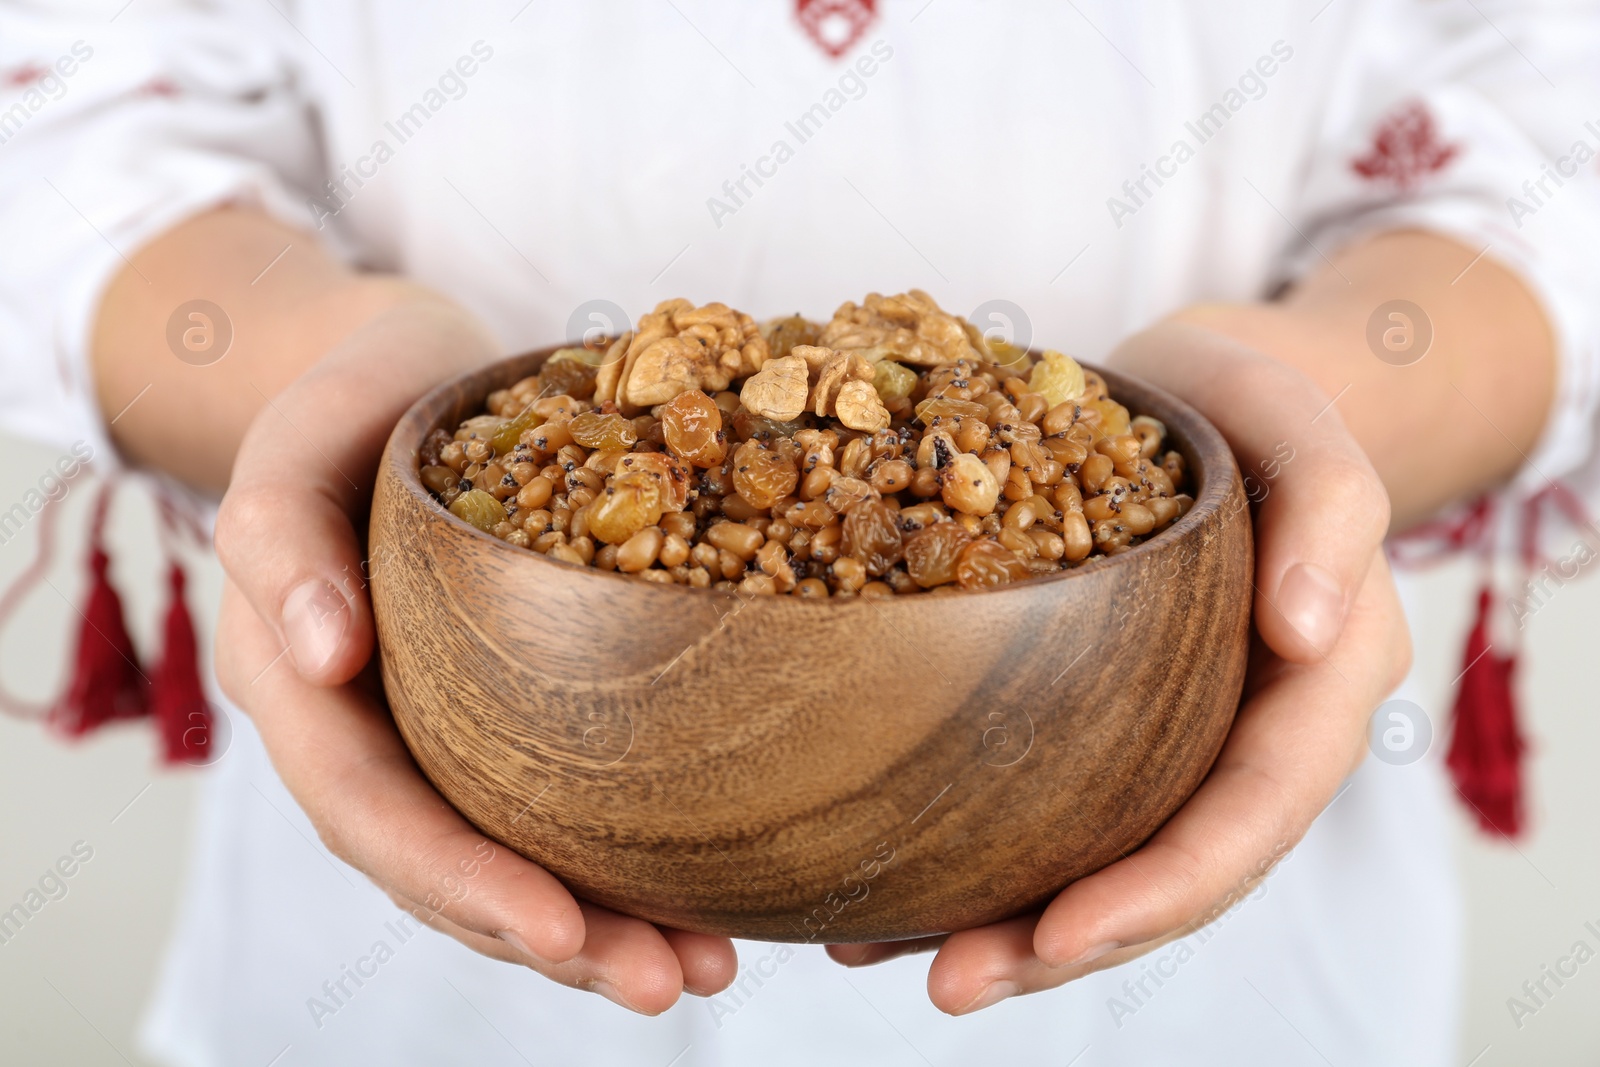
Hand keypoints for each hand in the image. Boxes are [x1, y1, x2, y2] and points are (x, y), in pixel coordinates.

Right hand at [213, 293, 736, 1013]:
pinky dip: (617, 853)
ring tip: (706, 967)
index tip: (560, 930)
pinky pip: (548, 801)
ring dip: (600, 927)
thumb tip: (319, 657)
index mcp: (299, 691)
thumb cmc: (342, 403)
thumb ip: (279, 545)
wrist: (393, 376)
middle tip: (671, 982)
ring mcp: (430, 732)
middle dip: (556, 940)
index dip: (461, 882)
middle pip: (450, 869)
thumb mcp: (292, 446)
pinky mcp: (493, 713)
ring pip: (506, 855)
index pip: (375, 812)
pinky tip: (701, 888)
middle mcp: (364, 735)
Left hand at [826, 321, 1410, 1012]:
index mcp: (1315, 688)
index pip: (1251, 814)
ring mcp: (1175, 734)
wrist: (1200, 390)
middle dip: (1064, 943)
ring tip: (887, 954)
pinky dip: (975, 851)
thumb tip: (1309, 634)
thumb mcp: (1300, 420)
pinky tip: (881, 887)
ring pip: (1103, 857)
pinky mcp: (1108, 715)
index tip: (1060, 936)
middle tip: (951, 982)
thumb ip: (1334, 513)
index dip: (1165, 889)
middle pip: (1168, 871)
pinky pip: (1052, 801)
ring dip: (1007, 925)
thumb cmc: (1254, 400)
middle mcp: (1246, 733)